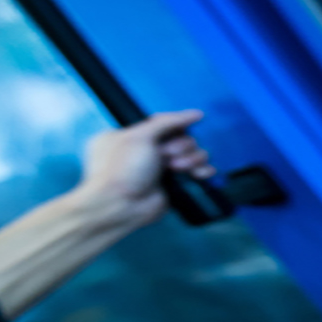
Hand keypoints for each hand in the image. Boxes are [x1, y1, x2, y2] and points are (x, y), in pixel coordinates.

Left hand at [69, 110, 215, 226]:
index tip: (187, 125)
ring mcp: (163, 168)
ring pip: (193, 153)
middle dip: (181, 145)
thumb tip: (194, 114)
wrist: (119, 206)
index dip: (176, 124)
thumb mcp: (139, 137)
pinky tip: (200, 173)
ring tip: (178, 168)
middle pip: (182, 137)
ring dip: (191, 158)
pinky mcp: (175, 185)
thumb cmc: (121, 169)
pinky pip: (197, 172)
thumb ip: (166, 122)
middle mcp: (149, 151)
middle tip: (168, 156)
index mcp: (136, 136)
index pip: (165, 122)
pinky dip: (202, 171)